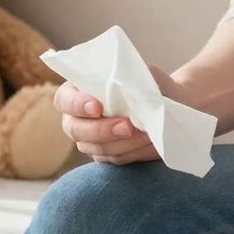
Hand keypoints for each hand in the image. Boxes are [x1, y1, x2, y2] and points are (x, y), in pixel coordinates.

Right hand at [54, 65, 185, 164]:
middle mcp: (78, 117)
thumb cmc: (150, 84)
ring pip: (96, 148)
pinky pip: (114, 159)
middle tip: (127, 127)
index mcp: (78, 90)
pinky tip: (149, 142)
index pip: (64, 99)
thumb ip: (128, 79)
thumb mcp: (141, 73)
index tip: (97, 107)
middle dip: (101, 130)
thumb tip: (123, 90)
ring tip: (146, 133)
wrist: (169, 105)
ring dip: (123, 143)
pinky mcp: (107, 155)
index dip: (76, 105)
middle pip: (75, 129)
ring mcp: (89, 139)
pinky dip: (132, 152)